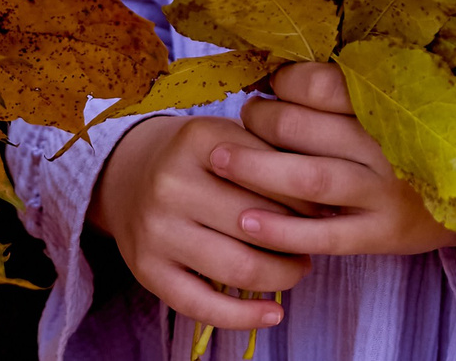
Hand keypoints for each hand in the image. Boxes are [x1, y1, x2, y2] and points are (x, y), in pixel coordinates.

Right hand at [89, 114, 304, 329]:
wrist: (127, 172)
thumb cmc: (196, 158)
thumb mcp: (229, 137)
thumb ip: (272, 158)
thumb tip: (329, 205)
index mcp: (197, 139)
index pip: (272, 178)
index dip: (308, 199)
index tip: (324, 207)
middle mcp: (171, 182)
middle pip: (259, 225)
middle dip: (300, 239)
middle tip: (315, 240)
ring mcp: (156, 229)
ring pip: (239, 268)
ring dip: (282, 275)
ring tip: (298, 267)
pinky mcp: (147, 270)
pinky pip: (203, 306)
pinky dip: (245, 317)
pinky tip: (274, 313)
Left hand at [220, 62, 455, 255]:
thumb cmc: (415, 143)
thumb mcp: (394, 106)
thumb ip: (346, 91)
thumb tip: (275, 72)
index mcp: (390, 102)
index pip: (320, 84)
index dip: (283, 84)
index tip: (269, 87)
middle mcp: (388, 144)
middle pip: (303, 127)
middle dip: (261, 120)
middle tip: (246, 118)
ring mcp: (387, 191)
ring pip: (308, 178)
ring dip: (255, 168)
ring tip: (221, 160)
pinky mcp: (383, 234)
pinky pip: (324, 234)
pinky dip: (281, 229)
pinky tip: (246, 222)